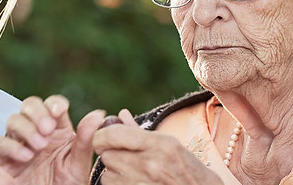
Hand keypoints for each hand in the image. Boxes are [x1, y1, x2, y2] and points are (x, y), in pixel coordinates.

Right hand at [0, 95, 105, 184]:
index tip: (58, 112)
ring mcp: (20, 142)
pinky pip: (0, 144)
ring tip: (39, 146)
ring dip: (26, 129)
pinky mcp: (5, 158)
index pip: (53, 104)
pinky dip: (12, 147)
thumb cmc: (68, 184)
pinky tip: (27, 157)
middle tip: (47, 130)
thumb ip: (86, 139)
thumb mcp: (79, 163)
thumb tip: (98, 114)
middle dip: (37, 113)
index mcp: (58, 128)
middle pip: (29, 105)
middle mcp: (37, 131)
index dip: (54, 104)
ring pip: (13, 120)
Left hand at [93, 109, 222, 184]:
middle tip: (126, 159)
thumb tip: (121, 114)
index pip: (113, 134)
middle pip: (107, 155)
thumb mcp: (171, 146)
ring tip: (134, 175)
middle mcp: (150, 164)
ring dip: (114, 175)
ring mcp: (143, 183)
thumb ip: (140, 131)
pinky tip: (135, 183)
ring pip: (106, 176)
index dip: (103, 136)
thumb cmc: (189, 171)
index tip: (104, 139)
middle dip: (112, 156)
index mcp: (160, 145)